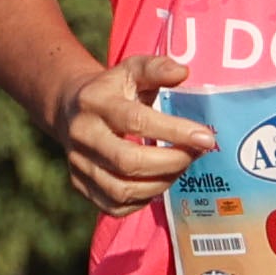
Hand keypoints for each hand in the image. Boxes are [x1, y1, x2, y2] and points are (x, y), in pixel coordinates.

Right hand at [53, 51, 211, 215]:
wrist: (69, 108)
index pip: (136, 121)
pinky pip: (114, 206)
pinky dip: (143, 200)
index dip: (174, 131)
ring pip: (122, 190)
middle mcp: (83, 135)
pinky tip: (158, 182)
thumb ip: (156, 68)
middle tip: (195, 154)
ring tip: (180, 168)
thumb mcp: (131, 70)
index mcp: (95, 103)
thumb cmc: (112, 89)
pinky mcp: (80, 185)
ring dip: (160, 184)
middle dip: (171, 162)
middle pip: (128, 161)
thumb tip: (182, 72)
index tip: (206, 137)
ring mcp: (79, 164)